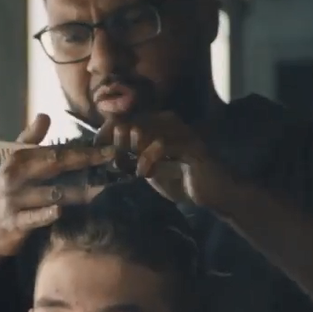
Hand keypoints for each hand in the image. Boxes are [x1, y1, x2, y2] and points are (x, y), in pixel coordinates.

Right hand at [0, 114, 116, 267]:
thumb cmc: (7, 190)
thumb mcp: (12, 163)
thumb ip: (30, 139)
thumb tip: (45, 115)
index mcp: (19, 158)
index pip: (56, 151)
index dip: (84, 149)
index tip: (109, 148)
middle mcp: (16, 176)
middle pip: (55, 164)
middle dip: (86, 160)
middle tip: (112, 159)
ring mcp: (15, 200)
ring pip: (51, 193)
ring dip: (78, 192)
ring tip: (102, 189)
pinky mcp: (14, 223)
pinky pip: (34, 218)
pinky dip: (47, 214)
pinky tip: (61, 210)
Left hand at [96, 111, 237, 209]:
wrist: (214, 194)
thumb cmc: (182, 181)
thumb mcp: (149, 169)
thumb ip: (131, 158)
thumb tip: (106, 153)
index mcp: (159, 123)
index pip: (127, 116)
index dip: (108, 129)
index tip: (97, 146)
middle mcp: (170, 122)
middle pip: (133, 120)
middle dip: (119, 143)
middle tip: (118, 163)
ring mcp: (182, 132)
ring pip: (145, 130)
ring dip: (132, 151)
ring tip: (132, 169)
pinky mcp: (191, 146)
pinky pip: (162, 144)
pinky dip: (148, 158)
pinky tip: (145, 173)